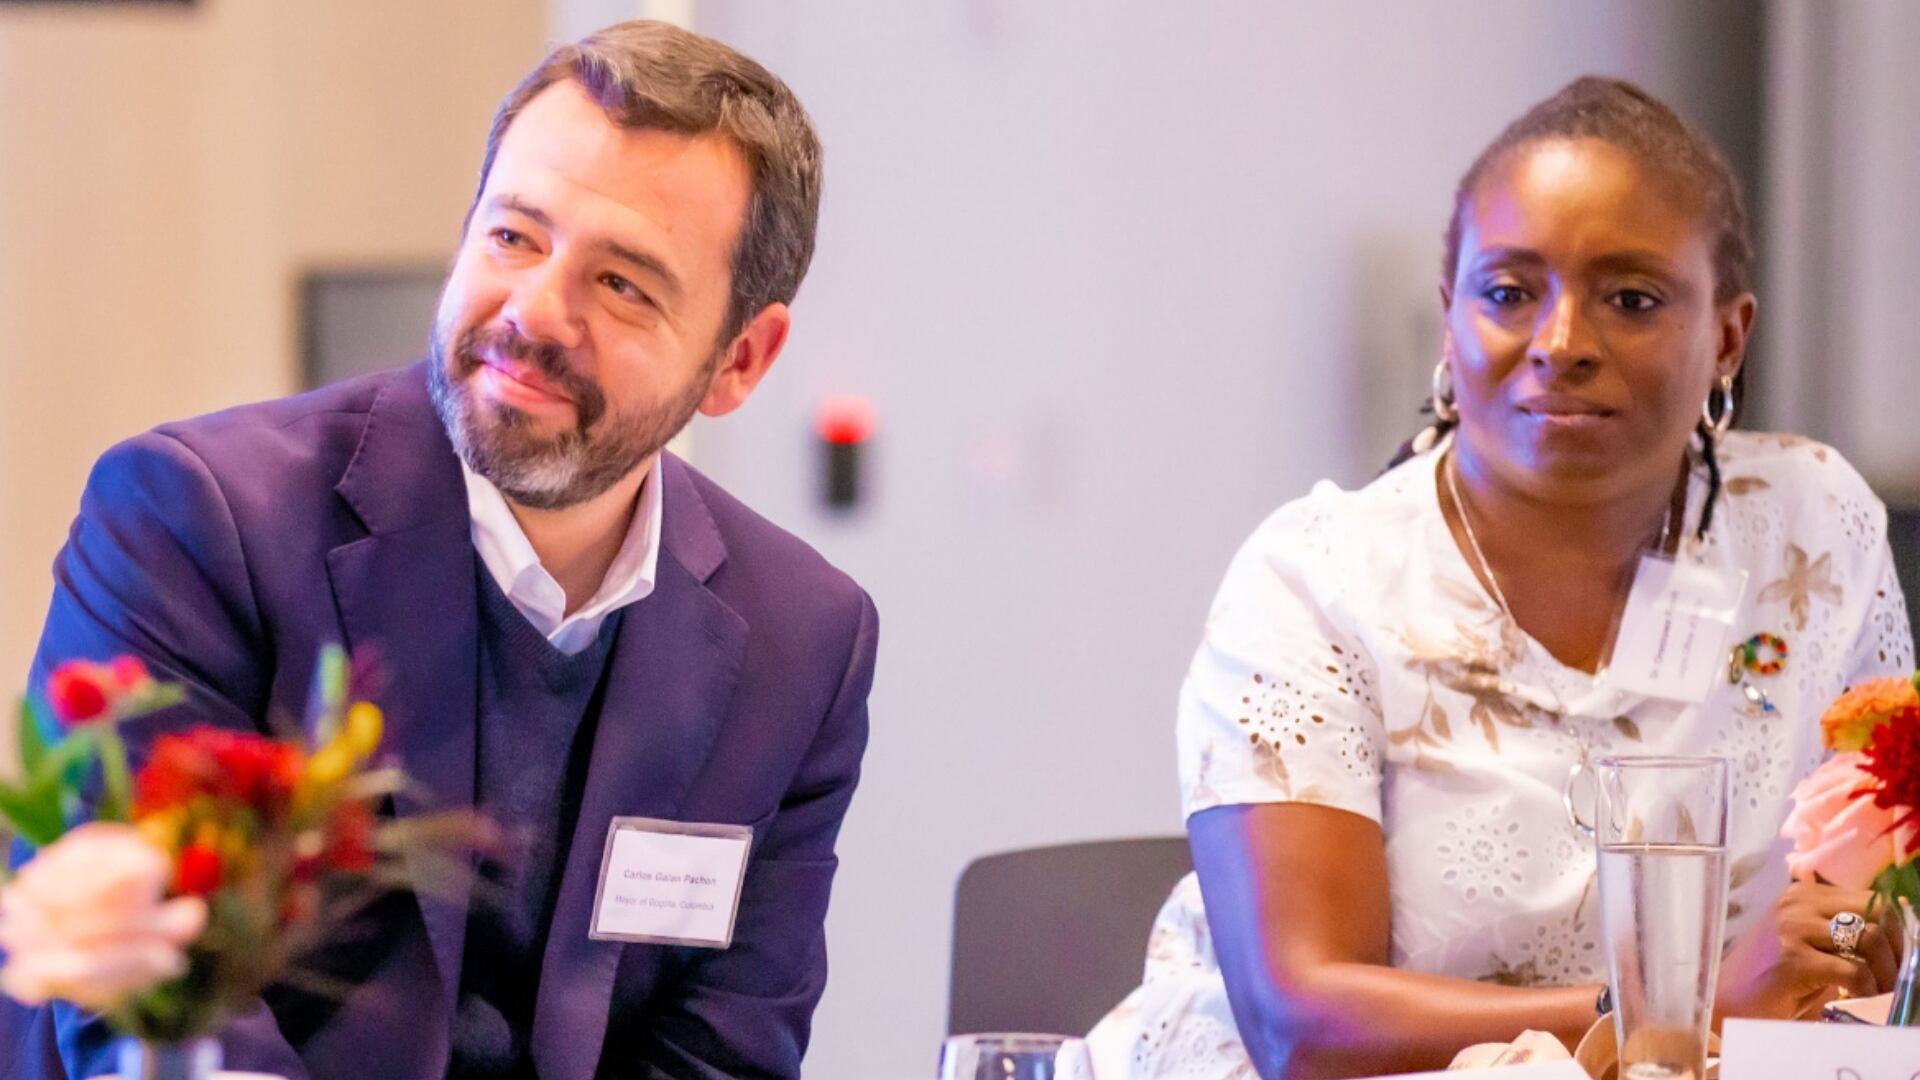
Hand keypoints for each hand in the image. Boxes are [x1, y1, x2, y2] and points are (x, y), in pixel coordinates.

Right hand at [1716, 879, 1898, 1019]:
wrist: (1729, 997)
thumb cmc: (1771, 971)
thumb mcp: (1807, 938)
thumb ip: (1837, 926)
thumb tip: (1891, 929)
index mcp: (1803, 892)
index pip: (1870, 897)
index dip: (1894, 926)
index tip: (1900, 952)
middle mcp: (1798, 903)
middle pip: (1875, 911)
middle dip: (1896, 946)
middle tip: (1895, 973)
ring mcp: (1794, 929)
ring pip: (1869, 938)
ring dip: (1885, 970)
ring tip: (1881, 988)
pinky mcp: (1795, 960)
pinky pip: (1854, 971)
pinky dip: (1867, 988)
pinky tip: (1860, 997)